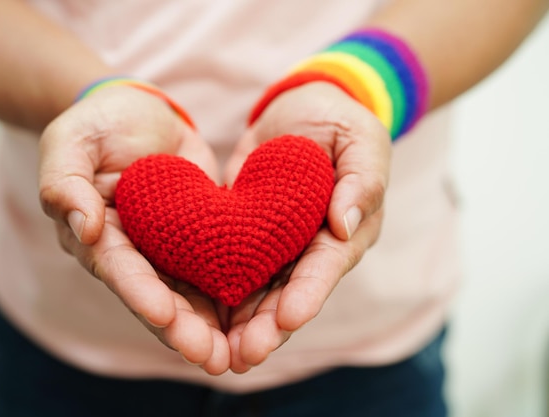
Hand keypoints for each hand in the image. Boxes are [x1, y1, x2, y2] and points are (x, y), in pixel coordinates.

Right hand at [39, 86, 229, 374]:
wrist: (142, 112)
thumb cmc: (98, 124)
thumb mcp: (71, 142)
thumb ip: (64, 183)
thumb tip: (83, 228)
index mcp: (99, 236)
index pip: (119, 270)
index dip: (141, 294)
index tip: (165, 317)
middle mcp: (134, 252)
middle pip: (158, 295)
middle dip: (183, 329)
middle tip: (212, 358)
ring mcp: (169, 247)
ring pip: (190, 293)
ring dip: (212, 326)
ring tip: (238, 355)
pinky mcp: (201, 236)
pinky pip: (218, 266)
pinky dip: (235, 293)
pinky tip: (260, 317)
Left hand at [223, 82, 391, 372]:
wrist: (301, 110)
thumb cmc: (340, 123)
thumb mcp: (361, 140)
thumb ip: (361, 179)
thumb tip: (346, 224)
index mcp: (343, 231)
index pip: (325, 267)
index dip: (308, 294)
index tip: (287, 318)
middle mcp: (308, 247)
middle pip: (289, 293)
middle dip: (268, 325)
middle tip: (245, 354)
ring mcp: (275, 243)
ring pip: (258, 289)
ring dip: (240, 322)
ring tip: (220, 353)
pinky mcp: (244, 232)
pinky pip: (229, 263)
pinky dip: (215, 288)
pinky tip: (194, 313)